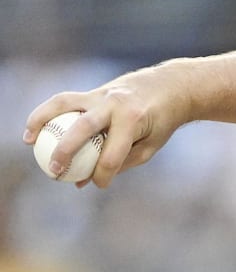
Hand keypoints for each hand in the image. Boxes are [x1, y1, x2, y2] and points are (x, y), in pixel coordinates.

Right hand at [23, 66, 189, 188]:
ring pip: (65, 104)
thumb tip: (84, 180)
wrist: (170, 86)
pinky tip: (35, 127)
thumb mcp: (151, 145)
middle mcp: (115, 104)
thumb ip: (121, 162)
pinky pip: (65, 100)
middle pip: (84, 128)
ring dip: (43, 121)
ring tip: (29, 141)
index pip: (113, 155)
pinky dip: (47, 112)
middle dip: (66, 151)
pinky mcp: (94, 91)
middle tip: (54, 172)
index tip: (99, 185)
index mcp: (134, 121)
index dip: (103, 175)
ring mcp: (102, 94)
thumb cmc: (161, 121)